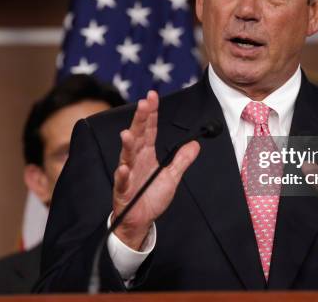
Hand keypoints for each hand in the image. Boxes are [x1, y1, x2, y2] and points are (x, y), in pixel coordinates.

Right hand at [112, 91, 199, 249]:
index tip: (152, 96)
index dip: (151, 113)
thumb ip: (182, 160)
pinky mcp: (123, 191)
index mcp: (146, 154)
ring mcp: (127, 174)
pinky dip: (122, 175)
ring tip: (128, 133)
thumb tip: (195, 145)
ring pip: (126, 156)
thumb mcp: (172, 177)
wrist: (140, 221)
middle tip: (143, 103)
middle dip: (140, 120)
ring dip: (127, 145)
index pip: (149, 130)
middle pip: (137, 136)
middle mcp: (135, 160)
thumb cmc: (151, 197)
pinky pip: (122, 182)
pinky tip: (123, 168)